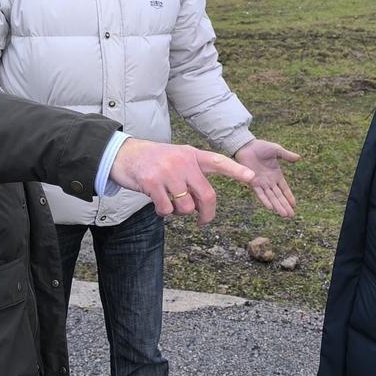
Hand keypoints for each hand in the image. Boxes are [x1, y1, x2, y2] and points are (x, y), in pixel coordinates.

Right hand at [109, 138, 254, 225]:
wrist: (123, 154)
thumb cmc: (153, 160)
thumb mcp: (176, 158)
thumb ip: (192, 175)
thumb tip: (203, 204)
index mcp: (191, 154)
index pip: (218, 161)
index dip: (236, 170)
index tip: (252, 177)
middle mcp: (182, 161)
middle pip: (206, 194)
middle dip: (207, 213)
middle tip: (203, 221)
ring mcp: (167, 171)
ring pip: (186, 206)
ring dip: (180, 213)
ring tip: (170, 204)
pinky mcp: (152, 182)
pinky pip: (166, 209)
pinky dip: (163, 213)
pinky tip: (158, 205)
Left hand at [233, 139, 300, 217]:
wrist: (247, 146)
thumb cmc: (261, 147)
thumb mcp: (277, 150)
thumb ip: (287, 155)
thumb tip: (299, 158)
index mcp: (276, 175)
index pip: (284, 189)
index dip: (289, 197)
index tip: (294, 206)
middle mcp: (270, 181)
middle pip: (279, 196)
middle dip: (285, 206)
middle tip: (291, 216)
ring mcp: (262, 183)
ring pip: (271, 197)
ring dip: (277, 206)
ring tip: (284, 215)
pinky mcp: (253, 182)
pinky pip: (260, 193)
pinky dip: (265, 200)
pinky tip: (270, 207)